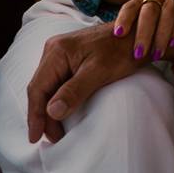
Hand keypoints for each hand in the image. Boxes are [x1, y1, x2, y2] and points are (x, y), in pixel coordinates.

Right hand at [24, 21, 142, 142]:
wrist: (139, 34)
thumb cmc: (121, 50)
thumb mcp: (99, 72)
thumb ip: (74, 91)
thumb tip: (51, 112)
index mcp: (56, 51)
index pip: (37, 88)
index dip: (35, 115)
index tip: (35, 138)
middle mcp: (53, 50)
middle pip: (40, 89)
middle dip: (43, 116)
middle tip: (54, 139)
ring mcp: (60, 54)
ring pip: (47, 87)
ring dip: (49, 110)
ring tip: (57, 132)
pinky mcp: (69, 59)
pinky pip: (56, 83)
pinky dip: (57, 100)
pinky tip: (61, 112)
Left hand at [111, 0, 173, 64]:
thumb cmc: (159, 19)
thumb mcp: (145, 18)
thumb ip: (134, 28)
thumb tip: (117, 42)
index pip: (130, 7)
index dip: (124, 19)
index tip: (118, 33)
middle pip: (149, 11)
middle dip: (143, 33)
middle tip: (138, 53)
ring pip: (167, 14)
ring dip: (161, 36)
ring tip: (156, 54)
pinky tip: (173, 43)